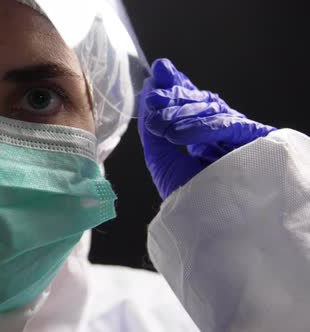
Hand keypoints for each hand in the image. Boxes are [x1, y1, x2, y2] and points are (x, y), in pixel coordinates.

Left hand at [138, 58, 275, 199]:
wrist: (214, 229)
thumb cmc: (189, 199)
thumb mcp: (162, 159)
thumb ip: (153, 128)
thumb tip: (149, 90)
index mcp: (203, 140)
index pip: (192, 104)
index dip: (178, 85)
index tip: (160, 71)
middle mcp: (224, 135)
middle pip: (202, 102)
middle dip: (175, 93)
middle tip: (153, 94)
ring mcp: (240, 136)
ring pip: (212, 109)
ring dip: (181, 112)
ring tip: (158, 121)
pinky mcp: (258, 141)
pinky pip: (227, 125)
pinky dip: (200, 127)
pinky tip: (178, 134)